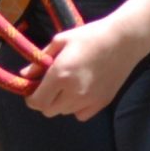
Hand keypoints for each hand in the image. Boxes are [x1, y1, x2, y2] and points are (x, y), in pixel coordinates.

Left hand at [23, 17, 149, 121]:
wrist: (124, 40)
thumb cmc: (90, 36)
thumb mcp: (60, 41)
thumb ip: (40, 60)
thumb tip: (25, 74)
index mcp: (60, 75)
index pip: (36, 102)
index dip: (31, 98)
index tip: (33, 89)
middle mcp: (73, 92)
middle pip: (48, 110)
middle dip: (44, 100)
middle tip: (50, 86)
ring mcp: (89, 100)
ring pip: (64, 112)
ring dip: (60, 103)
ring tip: (68, 85)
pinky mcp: (102, 103)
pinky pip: (81, 115)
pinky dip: (77, 108)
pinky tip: (81, 92)